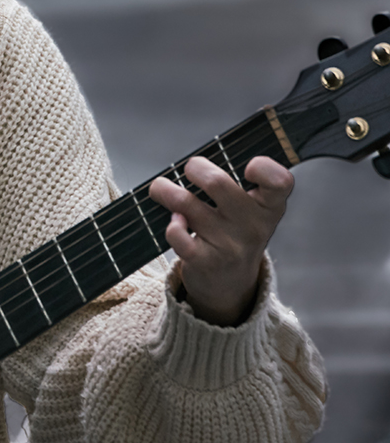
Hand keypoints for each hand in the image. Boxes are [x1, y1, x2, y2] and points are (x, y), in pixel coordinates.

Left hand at [148, 156, 292, 326]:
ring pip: (186, 202)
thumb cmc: (236, 234)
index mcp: (269, 207)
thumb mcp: (253, 211)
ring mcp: (229, 244)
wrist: (231, 284)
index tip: (247, 166)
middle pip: (217, 182)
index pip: (280, 182)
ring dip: (165, 190)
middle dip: (195, 168)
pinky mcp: (205, 260)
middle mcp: (252, 226)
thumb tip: (201, 157)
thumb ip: (239, 183)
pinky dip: (171, 224)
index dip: (264, 167)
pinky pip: (178, 234)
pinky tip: (174, 221)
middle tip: (190, 170)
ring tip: (162, 189)